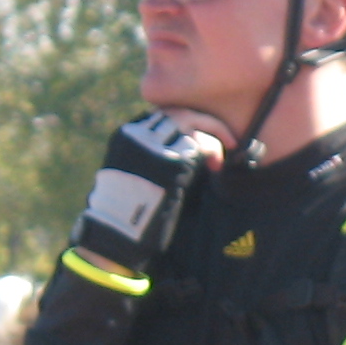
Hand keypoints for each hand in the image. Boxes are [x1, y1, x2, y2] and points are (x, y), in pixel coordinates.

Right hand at [71, 110, 223, 281]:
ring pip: (191, 122)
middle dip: (205, 122)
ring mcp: (155, 144)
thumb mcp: (134, 174)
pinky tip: (217, 166)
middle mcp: (138, 134)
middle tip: (227, 138)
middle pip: (178, 113)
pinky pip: (200, 144)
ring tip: (219, 158)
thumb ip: (153, 156)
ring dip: (211, 137)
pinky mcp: (173, 159)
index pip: (161, 117)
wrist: (118, 231)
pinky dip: (213, 151)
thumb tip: (185, 148)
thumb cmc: (128, 211)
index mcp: (127, 136)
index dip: (184, 124)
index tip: (198, 135)